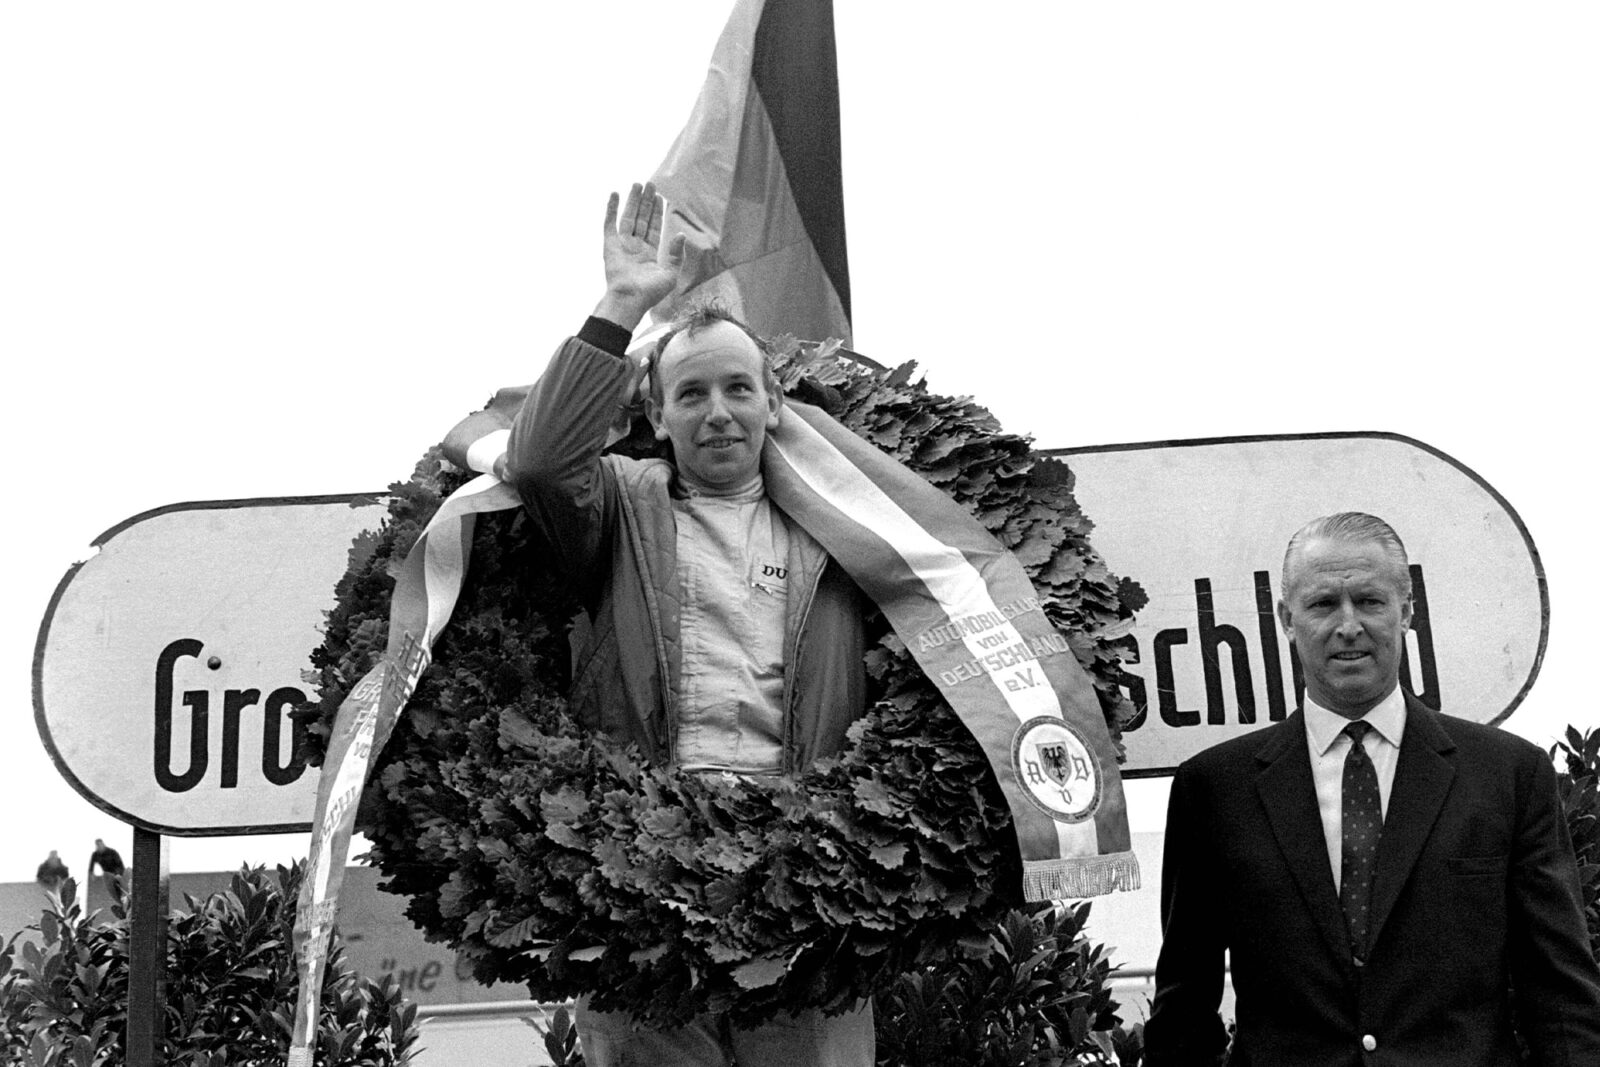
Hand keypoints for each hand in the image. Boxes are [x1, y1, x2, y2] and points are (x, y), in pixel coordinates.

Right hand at [593, 182, 685, 330]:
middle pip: (641, 218)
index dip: (657, 212)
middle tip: (649, 184)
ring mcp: (622, 246)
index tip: (660, 196)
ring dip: (632, 200)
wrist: (629, 299)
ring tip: (637, 184)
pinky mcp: (609, 245)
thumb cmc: (650, 293)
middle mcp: (635, 248)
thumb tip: (681, 234)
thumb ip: (676, 254)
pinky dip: (611, 208)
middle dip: (646, 201)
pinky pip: (609, 223)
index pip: (654, 227)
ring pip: (628, 217)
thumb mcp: (671, 274)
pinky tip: (615, 194)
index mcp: (650, 254)